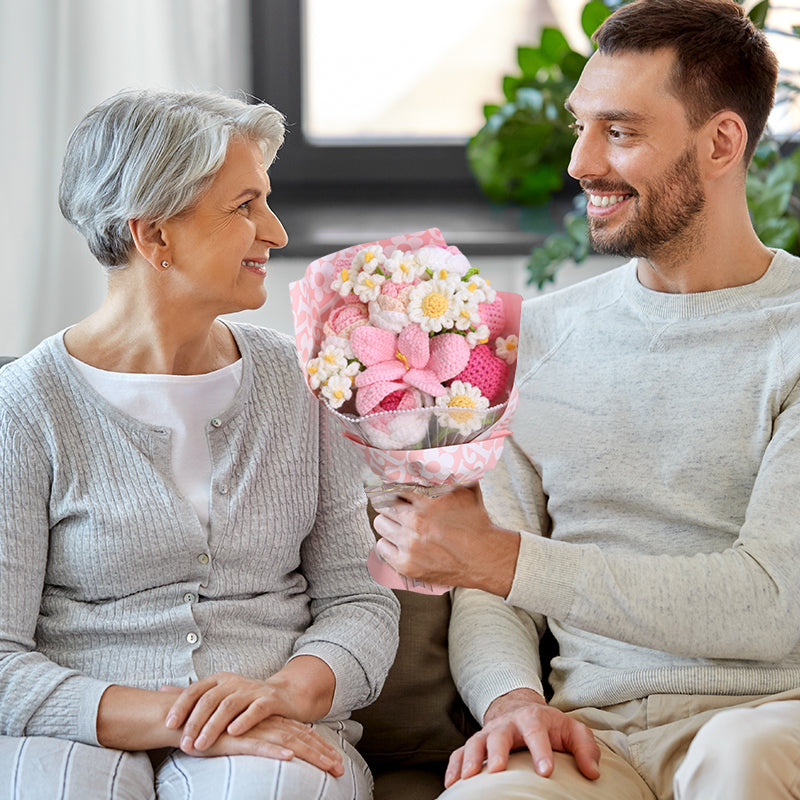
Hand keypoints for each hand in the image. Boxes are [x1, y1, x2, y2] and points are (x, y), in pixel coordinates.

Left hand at [164, 657, 335, 752]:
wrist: (284, 695)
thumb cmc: (246, 699)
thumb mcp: (219, 694)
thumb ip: (193, 695)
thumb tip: (161, 689)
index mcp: (220, 679)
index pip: (195, 689)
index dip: (181, 706)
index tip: (168, 724)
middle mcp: (235, 681)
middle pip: (210, 699)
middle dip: (195, 721)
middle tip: (184, 743)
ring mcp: (253, 690)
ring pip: (230, 705)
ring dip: (213, 726)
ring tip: (202, 745)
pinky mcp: (270, 700)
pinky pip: (256, 709)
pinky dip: (244, 720)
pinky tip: (234, 732)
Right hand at [191, 716, 343, 776]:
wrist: (183, 718)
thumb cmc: (212, 730)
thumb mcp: (241, 737)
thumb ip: (257, 740)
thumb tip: (279, 751)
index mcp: (268, 722)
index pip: (300, 733)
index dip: (319, 746)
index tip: (336, 759)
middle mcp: (265, 724)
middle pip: (301, 738)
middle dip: (322, 754)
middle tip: (340, 768)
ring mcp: (252, 730)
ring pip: (287, 742)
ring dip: (309, 755)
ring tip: (327, 766)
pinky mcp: (235, 738)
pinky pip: (258, 745)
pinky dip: (275, 750)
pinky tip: (289, 756)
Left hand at [372, 484, 519, 594]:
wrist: (485, 558)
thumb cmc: (476, 523)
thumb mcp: (467, 489)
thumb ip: (450, 472)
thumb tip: (443, 451)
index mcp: (428, 500)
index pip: (393, 486)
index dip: (394, 487)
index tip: (394, 490)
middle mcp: (416, 521)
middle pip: (383, 505)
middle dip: (391, 505)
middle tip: (399, 508)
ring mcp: (409, 544)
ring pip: (380, 525)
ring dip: (389, 523)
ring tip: (402, 526)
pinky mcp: (406, 564)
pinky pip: (381, 547)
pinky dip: (389, 544)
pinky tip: (401, 542)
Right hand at [444, 688, 600, 787]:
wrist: (519, 708)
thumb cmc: (549, 725)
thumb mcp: (571, 730)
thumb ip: (585, 748)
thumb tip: (592, 773)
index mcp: (533, 719)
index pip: (536, 732)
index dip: (541, 751)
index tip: (546, 771)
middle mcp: (507, 724)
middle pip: (499, 734)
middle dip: (498, 751)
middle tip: (498, 770)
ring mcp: (489, 732)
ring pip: (476, 742)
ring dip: (471, 759)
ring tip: (469, 779)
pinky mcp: (476, 742)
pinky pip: (460, 752)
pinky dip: (454, 766)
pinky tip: (452, 784)